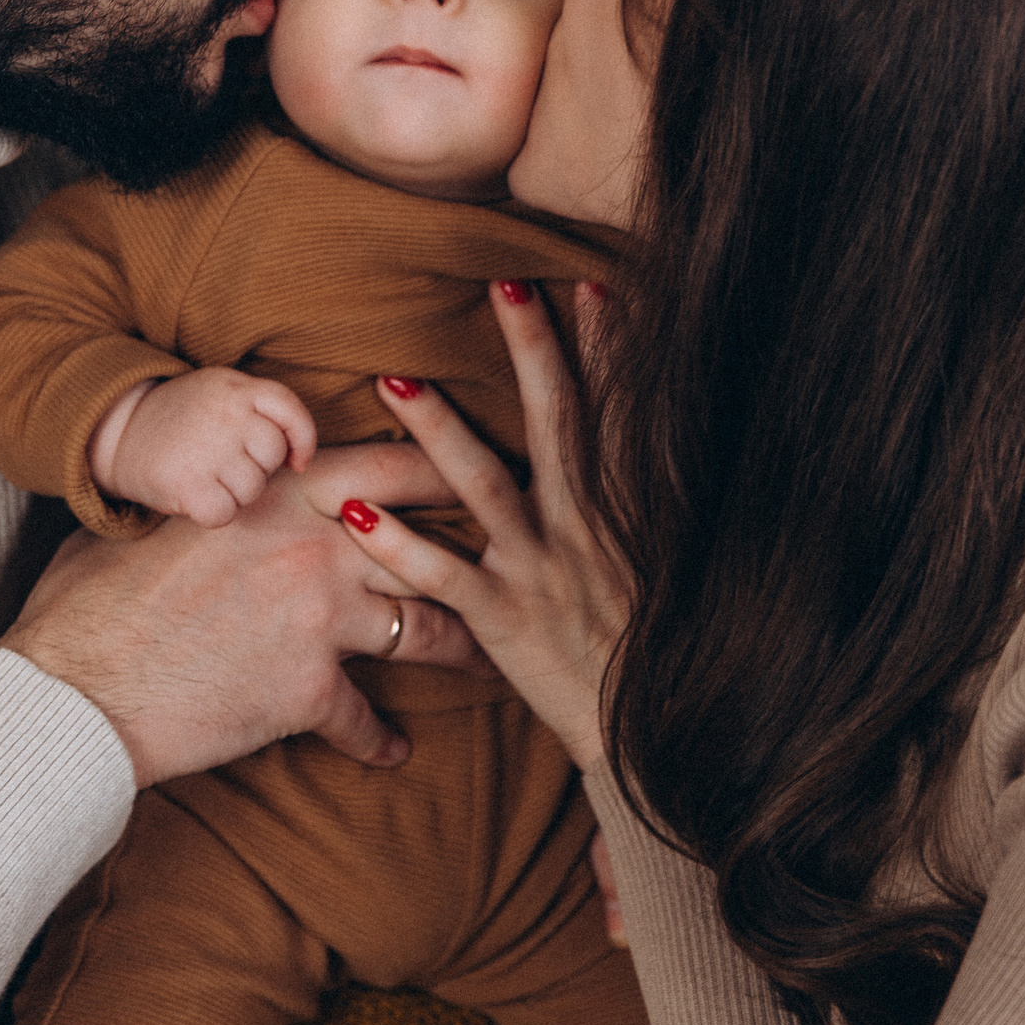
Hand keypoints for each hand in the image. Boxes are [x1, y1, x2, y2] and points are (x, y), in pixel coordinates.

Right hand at [0, 441, 482, 787]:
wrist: (78, 687)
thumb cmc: (95, 601)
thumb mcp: (157, 522)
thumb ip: (207, 504)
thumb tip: (203, 494)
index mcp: (278, 494)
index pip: (386, 464)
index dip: (443, 459)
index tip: (478, 461)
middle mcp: (316, 547)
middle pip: (430, 540)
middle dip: (484, 546)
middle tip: (523, 553)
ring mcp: (320, 619)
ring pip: (426, 629)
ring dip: (464, 647)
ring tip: (489, 658)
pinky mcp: (309, 692)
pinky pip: (366, 720)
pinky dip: (382, 740)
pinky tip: (396, 751)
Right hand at [89, 368, 317, 525]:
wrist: (119, 432)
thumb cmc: (182, 422)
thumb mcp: (220, 394)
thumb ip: (260, 412)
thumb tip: (300, 461)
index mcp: (234, 387)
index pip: (289, 410)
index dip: (303, 439)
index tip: (297, 461)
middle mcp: (224, 413)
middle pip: (273, 455)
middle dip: (257, 467)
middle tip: (224, 462)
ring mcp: (206, 448)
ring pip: (253, 488)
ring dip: (234, 492)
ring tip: (206, 475)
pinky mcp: (187, 483)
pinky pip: (226, 513)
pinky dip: (214, 513)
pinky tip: (196, 496)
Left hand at [325, 281, 628, 771]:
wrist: (656, 740)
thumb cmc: (657, 652)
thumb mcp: (668, 572)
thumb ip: (647, 510)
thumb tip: (646, 449)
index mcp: (628, 516)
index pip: (617, 415)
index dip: (608, 352)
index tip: (594, 288)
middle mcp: (586, 532)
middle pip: (558, 426)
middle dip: (534, 351)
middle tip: (506, 284)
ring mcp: (542, 573)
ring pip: (486, 488)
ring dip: (438, 431)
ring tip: (393, 380)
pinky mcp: (502, 622)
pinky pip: (443, 578)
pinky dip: (400, 545)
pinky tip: (357, 513)